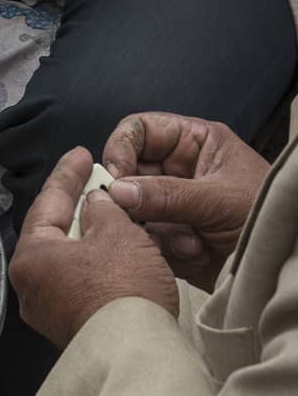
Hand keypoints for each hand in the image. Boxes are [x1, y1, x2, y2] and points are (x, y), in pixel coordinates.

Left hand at [10, 147, 178, 348]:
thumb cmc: (123, 287)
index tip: (81, 155)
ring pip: (65, 260)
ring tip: (106, 214)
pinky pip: (76, 283)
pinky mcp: (67, 326)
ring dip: (86, 237)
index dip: (67, 175)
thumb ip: (102, 210)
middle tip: (92, 182)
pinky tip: (111, 253)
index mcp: (30, 256)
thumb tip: (93, 203)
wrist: (134, 351)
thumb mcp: (117, 235)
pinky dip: (92, 263)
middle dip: (73, 207)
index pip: (47, 203)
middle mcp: (28, 284)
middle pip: (51, 234)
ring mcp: (45, 309)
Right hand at [101, 112, 267, 291]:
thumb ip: (167, 194)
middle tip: (134, 216)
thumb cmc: (268, 218)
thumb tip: (118, 191)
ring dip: (155, 230)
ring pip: (131, 210)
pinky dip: (163, 250)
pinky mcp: (168, 235)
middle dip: (134, 199)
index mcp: (195, 144)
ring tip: (188, 241)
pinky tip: (194, 254)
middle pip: (128, 173)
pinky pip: (143, 238)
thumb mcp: (220, 200)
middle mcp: (178, 171)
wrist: (283, 265)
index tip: (114, 177)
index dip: (121, 148)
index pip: (140, 130)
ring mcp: (171, 205)